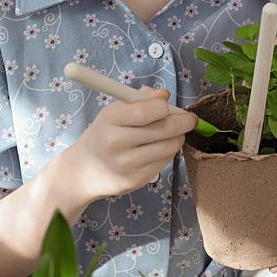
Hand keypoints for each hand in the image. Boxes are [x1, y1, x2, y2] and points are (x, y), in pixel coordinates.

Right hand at [59, 90, 198, 205]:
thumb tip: (165, 96)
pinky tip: (161, 148)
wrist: (86, 169)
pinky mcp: (135, 180)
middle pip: (164, 129)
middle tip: (191, 119)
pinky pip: (165, 162)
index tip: (171, 106)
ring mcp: (126, 164)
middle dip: (184, 122)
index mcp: (110, 119)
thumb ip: (141, 99)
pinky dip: (169, 152)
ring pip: (169, 147)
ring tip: (173, 134)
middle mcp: (116, 142)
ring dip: (178, 138)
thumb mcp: (115, 110)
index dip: (164, 107)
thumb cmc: (106, 133)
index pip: (146, 111)